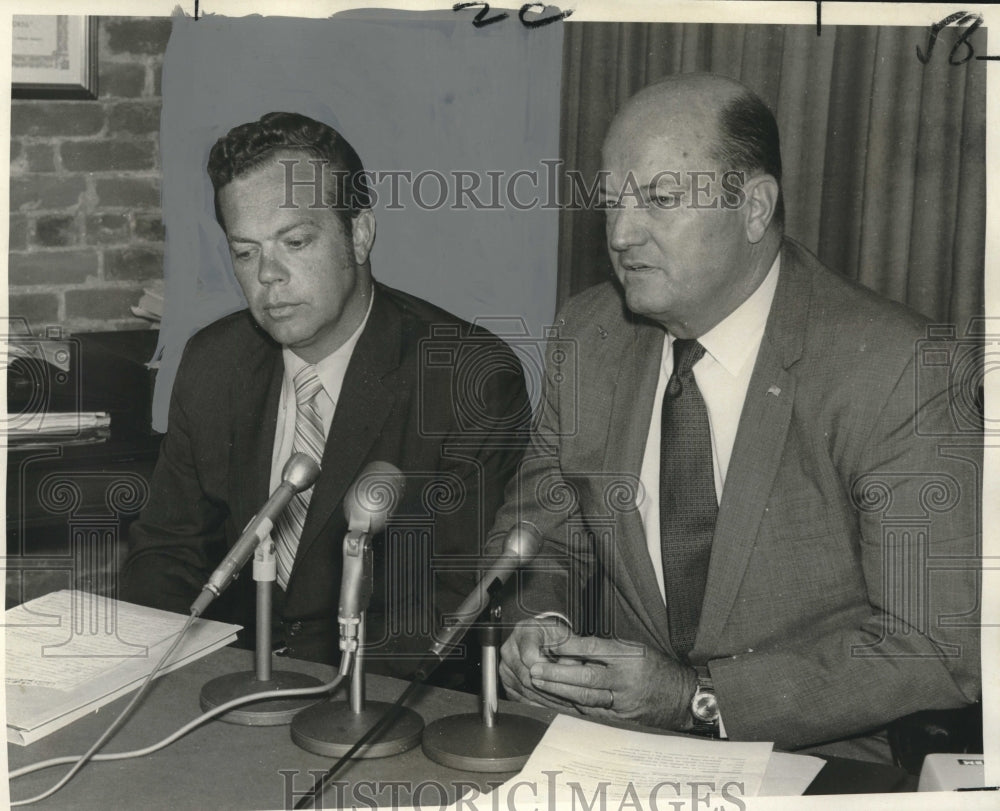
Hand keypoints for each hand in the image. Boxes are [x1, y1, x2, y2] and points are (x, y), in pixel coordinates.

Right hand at [499, 616, 578, 710]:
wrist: (543, 639)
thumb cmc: (554, 637)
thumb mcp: (564, 636)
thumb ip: (569, 650)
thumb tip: (575, 667)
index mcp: (523, 632)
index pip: (530, 655)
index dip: (548, 670)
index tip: (566, 679)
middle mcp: (510, 649)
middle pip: (527, 675)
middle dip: (551, 688)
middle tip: (570, 697)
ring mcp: (505, 668)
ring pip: (526, 690)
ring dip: (547, 699)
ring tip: (566, 704)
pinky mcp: (507, 683)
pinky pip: (522, 699)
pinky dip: (540, 705)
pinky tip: (554, 706)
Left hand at [527, 634, 697, 728]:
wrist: (683, 698)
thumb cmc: (656, 669)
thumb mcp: (636, 649)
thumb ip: (606, 649)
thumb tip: (571, 646)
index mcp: (630, 657)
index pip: (594, 648)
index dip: (569, 646)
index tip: (550, 643)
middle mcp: (626, 680)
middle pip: (586, 676)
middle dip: (557, 673)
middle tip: (535, 669)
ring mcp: (624, 702)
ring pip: (586, 697)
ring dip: (560, 690)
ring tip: (539, 683)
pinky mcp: (622, 720)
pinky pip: (593, 712)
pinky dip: (573, 705)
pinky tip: (556, 700)